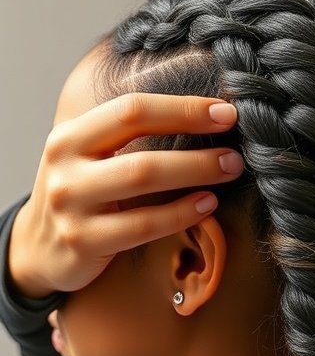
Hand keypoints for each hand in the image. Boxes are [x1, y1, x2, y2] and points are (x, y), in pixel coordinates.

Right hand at [8, 94, 241, 296]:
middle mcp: (65, 166)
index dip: (183, 109)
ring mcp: (71, 205)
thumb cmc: (80, 192)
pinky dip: (182, 213)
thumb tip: (203, 113)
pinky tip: (207, 205)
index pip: (132, 110)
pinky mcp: (83, 242)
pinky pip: (144, 225)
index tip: (225, 112)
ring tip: (228, 171)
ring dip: (195, 174)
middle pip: (141, 148)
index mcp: (70, 135)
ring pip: (142, 182)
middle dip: (197, 148)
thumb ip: (127, 135)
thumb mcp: (88, 155)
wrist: (38, 247)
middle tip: (236, 150)